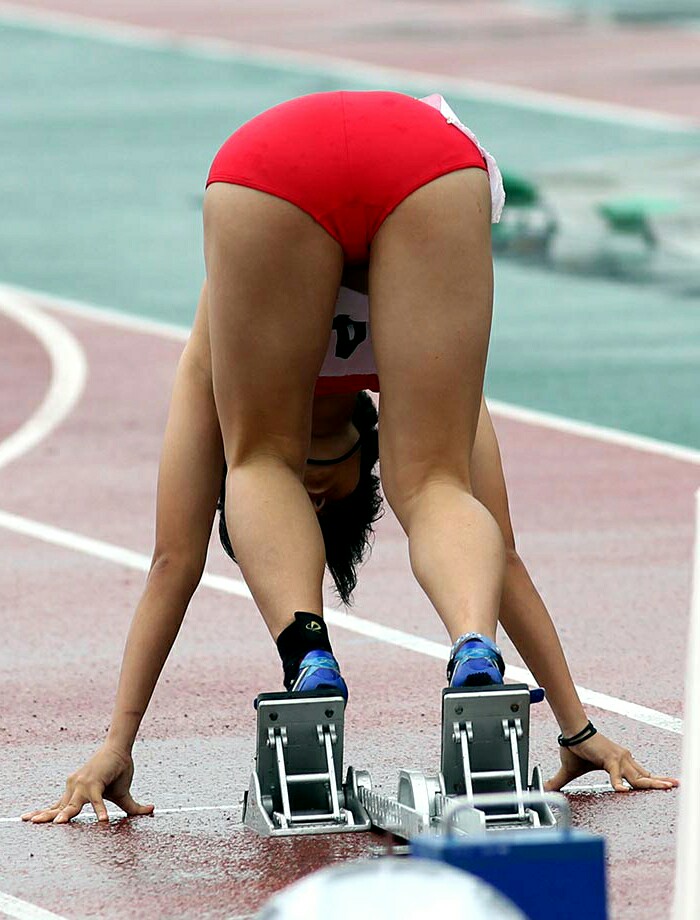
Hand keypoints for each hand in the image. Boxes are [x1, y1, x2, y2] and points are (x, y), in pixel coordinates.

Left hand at [20, 745, 153, 823]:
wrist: (122, 749)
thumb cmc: (119, 771)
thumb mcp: (123, 795)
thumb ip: (132, 808)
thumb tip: (152, 810)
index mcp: (76, 792)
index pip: (57, 806)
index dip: (45, 813)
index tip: (29, 818)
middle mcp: (75, 788)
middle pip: (59, 806)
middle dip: (45, 815)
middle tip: (30, 821)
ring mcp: (84, 785)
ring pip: (73, 804)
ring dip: (65, 814)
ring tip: (60, 824)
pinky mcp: (96, 782)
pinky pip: (97, 799)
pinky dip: (100, 809)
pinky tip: (104, 821)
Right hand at [544, 731, 678, 792]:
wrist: (569, 733)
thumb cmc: (573, 749)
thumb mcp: (569, 771)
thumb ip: (560, 782)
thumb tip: (545, 789)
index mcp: (618, 763)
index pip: (640, 775)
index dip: (653, 781)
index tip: (668, 784)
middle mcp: (623, 760)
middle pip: (644, 776)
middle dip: (660, 782)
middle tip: (675, 786)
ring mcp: (619, 759)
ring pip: (638, 776)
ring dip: (651, 783)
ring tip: (665, 787)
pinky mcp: (609, 758)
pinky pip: (615, 773)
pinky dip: (618, 782)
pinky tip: (621, 791)